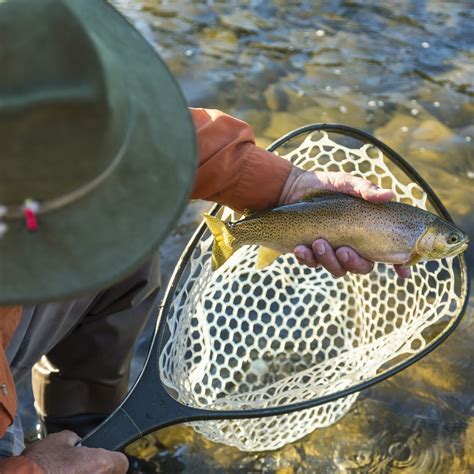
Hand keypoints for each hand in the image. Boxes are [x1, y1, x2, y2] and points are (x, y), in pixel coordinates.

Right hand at [22, 430, 127, 473]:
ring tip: (70, 472)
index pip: (122, 462)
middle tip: (83, 466)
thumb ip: (75, 439)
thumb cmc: (41, 463)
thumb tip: (77, 442)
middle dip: (98, 469)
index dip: (114, 459)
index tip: (105, 458)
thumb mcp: (59, 440)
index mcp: (101, 463)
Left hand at [278, 167, 410, 277]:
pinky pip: (313, 264)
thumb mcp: (344, 182)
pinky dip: (308, 259)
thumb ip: (364, 189)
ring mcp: (332, 251)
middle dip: (354, 262)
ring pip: (338, 269)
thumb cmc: (324, 185)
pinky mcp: (311, 253)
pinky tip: (300, 248)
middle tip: (343, 250)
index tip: (404, 273)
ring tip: (317, 242)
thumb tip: (389, 195)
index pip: (389, 251)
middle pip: (363, 267)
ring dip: (329, 260)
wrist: (291, 189)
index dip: (399, 264)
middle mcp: (353, 245)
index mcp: (367, 231)